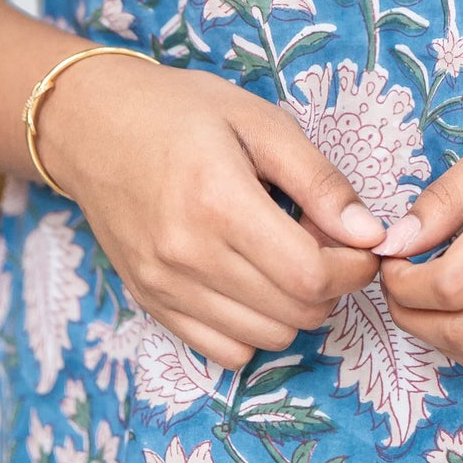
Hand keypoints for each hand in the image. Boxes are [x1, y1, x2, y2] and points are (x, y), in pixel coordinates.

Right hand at [39, 57, 387, 370]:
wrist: (92, 125)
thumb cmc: (181, 111)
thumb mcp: (259, 122)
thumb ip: (318, 180)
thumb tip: (370, 234)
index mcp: (219, 202)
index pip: (310, 275)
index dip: (353, 268)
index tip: (362, 243)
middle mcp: (187, 255)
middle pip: (294, 313)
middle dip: (331, 285)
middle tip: (327, 243)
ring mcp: (164, 287)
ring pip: (265, 339)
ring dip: (295, 308)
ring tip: (288, 258)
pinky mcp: (150, 303)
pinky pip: (223, 352)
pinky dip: (254, 328)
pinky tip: (252, 281)